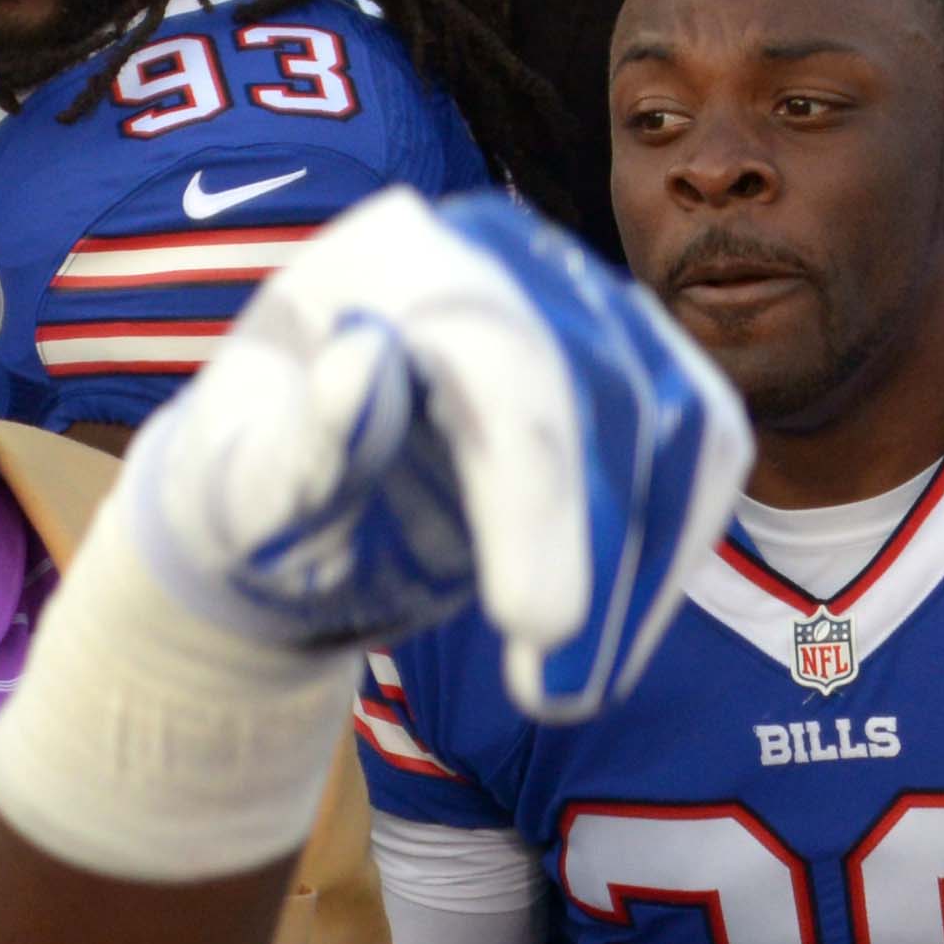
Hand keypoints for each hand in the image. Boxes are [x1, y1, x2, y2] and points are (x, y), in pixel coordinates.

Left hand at [110, 186, 747, 717]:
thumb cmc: (251, 500)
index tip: (537, 626)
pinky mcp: (633, 360)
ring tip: (573, 688)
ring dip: (645, 567)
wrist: (295, 509)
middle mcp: (500, 251)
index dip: (534, 493)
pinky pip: (701, 442)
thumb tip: (368, 362)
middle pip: (601, 384)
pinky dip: (672, 551)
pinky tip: (613, 642)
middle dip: (597, 550)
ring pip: (674, 415)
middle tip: (556, 692)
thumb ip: (300, 443)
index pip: (496, 356)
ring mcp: (579, 297)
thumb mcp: (242, 498)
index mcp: (385, 256)